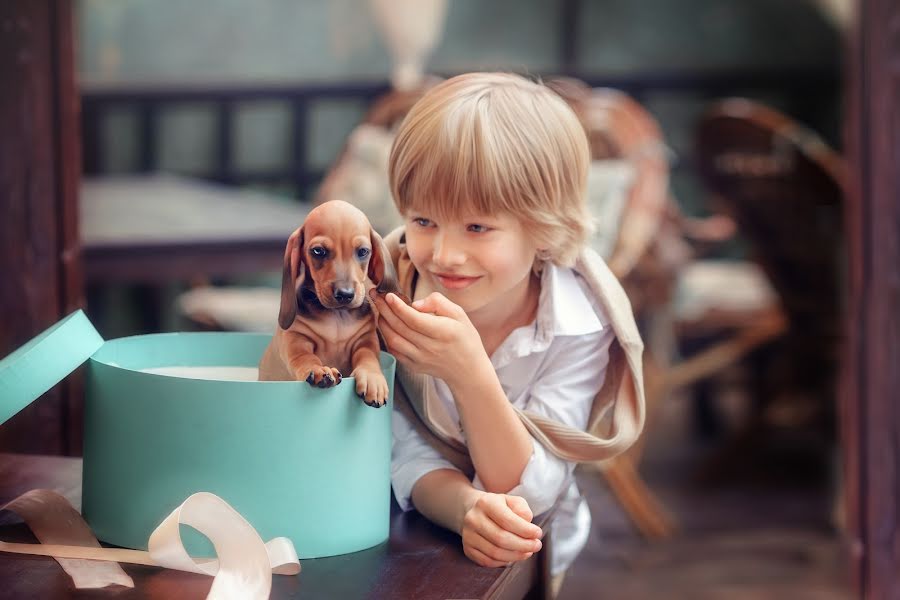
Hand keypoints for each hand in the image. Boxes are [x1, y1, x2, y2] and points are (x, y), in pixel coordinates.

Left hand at [371, 291, 488, 383]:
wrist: (467, 370)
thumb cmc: (465, 339)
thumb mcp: (459, 315)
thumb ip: (438, 303)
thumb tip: (415, 304)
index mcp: (442, 332)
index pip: (413, 319)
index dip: (398, 306)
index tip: (388, 295)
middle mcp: (429, 347)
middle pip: (399, 327)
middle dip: (384, 309)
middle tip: (376, 296)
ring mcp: (420, 359)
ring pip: (393, 339)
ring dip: (382, 323)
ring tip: (380, 309)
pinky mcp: (413, 366)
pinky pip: (394, 351)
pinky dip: (387, 337)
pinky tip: (386, 325)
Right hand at [460, 492, 542, 567]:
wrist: (475, 511)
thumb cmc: (500, 507)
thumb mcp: (513, 501)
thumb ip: (522, 511)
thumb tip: (528, 528)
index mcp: (485, 503)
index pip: (507, 520)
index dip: (525, 530)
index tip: (538, 534)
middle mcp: (473, 519)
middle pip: (501, 539)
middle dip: (523, 545)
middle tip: (537, 546)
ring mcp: (468, 535)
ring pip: (495, 553)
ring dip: (516, 556)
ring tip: (528, 552)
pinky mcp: (467, 549)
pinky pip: (488, 561)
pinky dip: (504, 562)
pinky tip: (514, 556)